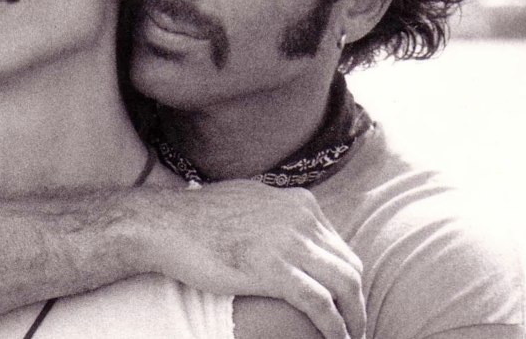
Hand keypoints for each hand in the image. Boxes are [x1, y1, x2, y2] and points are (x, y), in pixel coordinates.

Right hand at [133, 180, 364, 338]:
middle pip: (349, 265)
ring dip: (353, 318)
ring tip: (349, 338)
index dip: (345, 279)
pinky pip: (321, 304)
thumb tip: (290, 229)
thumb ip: (279, 214)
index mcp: (300, 202)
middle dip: (356, 301)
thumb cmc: (201, 217)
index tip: (342, 302)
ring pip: (345, 285)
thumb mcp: (252, 201)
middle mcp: (302, 218)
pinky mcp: (276, 270)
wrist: (169, 224)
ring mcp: (290, 242)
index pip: (339, 245)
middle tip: (352, 326)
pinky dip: (335, 327)